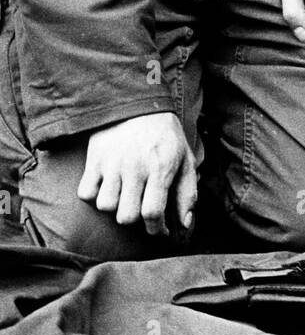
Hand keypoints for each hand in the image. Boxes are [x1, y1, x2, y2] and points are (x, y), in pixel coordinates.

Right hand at [77, 112, 195, 237]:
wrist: (139, 103)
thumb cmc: (166, 136)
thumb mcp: (186, 160)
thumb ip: (188, 193)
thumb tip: (185, 224)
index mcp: (160, 168)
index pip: (152, 213)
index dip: (157, 230)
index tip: (159, 230)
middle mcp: (135, 167)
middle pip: (126, 216)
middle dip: (135, 220)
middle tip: (140, 208)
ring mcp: (112, 163)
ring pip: (105, 206)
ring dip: (115, 207)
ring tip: (123, 195)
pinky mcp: (95, 158)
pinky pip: (85, 192)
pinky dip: (94, 195)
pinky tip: (106, 186)